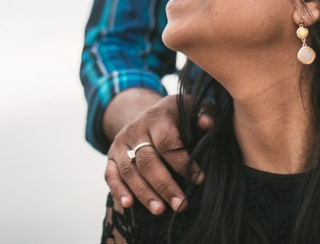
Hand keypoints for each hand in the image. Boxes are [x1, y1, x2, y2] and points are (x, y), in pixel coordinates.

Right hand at [105, 95, 211, 214]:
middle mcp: (136, 129)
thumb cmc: (177, 117)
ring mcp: (121, 143)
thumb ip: (205, 112)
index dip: (182, 163)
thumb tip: (208, 123)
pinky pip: (110, 174)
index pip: (167, 143)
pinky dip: (118, 190)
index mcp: (157, 117)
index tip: (199, 180)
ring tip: (160, 211)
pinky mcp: (111, 156)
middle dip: (164, 185)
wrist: (149, 115)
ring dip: (144, 193)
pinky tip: (129, 204)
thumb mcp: (191, 108)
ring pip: (129, 171)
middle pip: (147, 160)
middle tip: (181, 205)